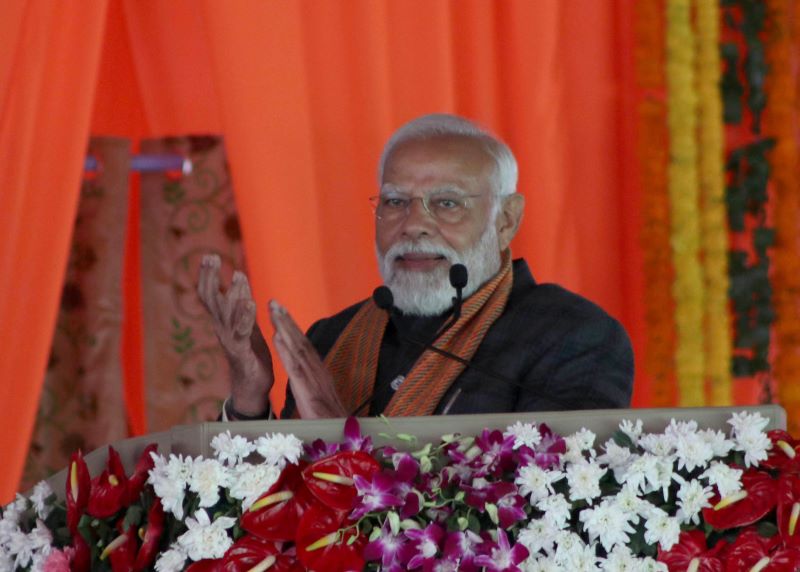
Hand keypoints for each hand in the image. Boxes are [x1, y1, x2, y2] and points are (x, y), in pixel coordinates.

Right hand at [197, 254, 272, 415]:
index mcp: (223, 321)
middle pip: (211, 299)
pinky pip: (242, 332)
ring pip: (227, 313)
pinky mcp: (242, 352)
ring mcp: (230, 340)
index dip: (207, 276)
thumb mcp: (245, 324)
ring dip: (233, 293)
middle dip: (211, 278)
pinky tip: (250, 303)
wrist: (252, 387)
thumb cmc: (249, 353)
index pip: (209, 295)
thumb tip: (237, 281)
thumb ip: (239, 304)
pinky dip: (245, 317)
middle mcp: (222, 328)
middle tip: (212, 257)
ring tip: (239, 275)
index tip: (209, 256)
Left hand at [269, 300, 346, 418]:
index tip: (282, 313)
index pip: (304, 348)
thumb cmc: (331, 425)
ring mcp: (314, 380)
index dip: (293, 329)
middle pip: (301, 342)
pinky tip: (277, 336)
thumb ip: (311, 390)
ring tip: (273, 311)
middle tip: (274, 302)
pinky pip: (295, 367)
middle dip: (287, 321)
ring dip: (285, 328)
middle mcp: (318, 372)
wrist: (342, 439)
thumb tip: (305, 384)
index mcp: (319, 374)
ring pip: (298, 349)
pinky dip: (286, 349)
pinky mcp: (308, 391)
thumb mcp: (318, 403)